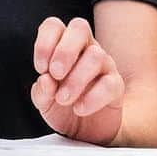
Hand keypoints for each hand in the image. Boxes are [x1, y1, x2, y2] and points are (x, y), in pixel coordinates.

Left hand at [31, 17, 123, 144]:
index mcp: (63, 44)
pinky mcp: (116, 85)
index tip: (40, 68)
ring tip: (63, 99)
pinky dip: (92, 98)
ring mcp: (104, 64)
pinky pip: (109, 83)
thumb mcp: (44, 101)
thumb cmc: (62, 105)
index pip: (54, 26)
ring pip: (96, 55)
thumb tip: (46, 81)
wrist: (85, 130)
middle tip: (55, 74)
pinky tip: (79, 109)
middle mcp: (85, 47)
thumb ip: (41, 91)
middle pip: (79, 27)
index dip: (45, 42)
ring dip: (76, 79)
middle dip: (65, 50)